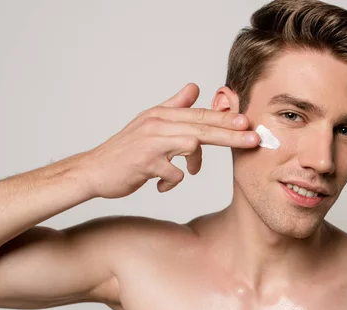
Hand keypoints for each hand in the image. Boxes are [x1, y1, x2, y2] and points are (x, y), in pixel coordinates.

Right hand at [82, 83, 258, 198]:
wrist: (93, 171)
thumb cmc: (125, 150)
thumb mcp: (149, 123)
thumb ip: (173, 106)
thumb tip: (194, 87)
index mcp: (160, 114)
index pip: (199, 114)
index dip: (225, 119)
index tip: (248, 123)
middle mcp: (157, 124)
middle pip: (202, 127)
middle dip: (231, 134)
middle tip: (253, 140)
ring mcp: (150, 142)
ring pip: (191, 144)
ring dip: (195, 162)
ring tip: (191, 170)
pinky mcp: (145, 162)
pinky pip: (174, 172)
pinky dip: (173, 181)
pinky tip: (163, 184)